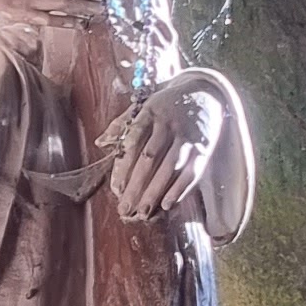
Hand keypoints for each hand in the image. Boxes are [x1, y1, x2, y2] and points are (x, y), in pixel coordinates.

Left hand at [103, 78, 228, 221]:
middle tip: (125, 208)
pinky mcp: (203, 150)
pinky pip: (191, 172)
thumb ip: (121, 124)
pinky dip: (179, 189)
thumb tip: (100, 142)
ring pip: (170, 167)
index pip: (134, 142)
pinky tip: (167, 205)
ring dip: (156, 191)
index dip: (124, 166)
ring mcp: (187, 138)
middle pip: (150, 159)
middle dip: (137, 185)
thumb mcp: (145, 106)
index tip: (116, 189)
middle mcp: (169, 126)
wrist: (206, 93)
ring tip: (143, 211)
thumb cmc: (168, 105)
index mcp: (151, 113)